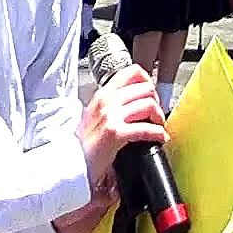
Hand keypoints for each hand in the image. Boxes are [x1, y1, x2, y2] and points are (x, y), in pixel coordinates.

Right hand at [74, 65, 164, 195]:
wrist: (72, 160)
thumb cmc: (85, 142)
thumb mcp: (96, 114)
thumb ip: (113, 104)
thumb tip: (135, 102)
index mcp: (103, 93)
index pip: (132, 72)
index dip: (149, 81)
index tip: (152, 95)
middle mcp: (106, 100)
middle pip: (146, 88)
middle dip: (157, 101)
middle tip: (155, 115)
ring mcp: (110, 115)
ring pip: (149, 104)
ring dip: (159, 117)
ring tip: (158, 127)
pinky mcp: (116, 133)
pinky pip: (147, 128)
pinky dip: (158, 133)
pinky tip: (160, 138)